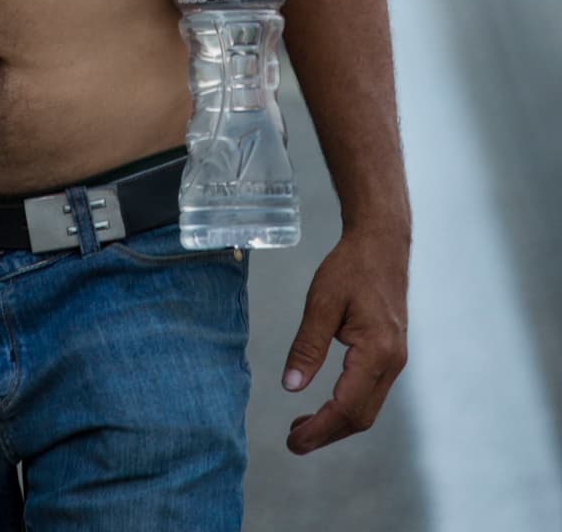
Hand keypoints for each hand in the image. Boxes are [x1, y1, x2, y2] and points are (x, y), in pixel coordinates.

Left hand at [281, 231, 407, 453]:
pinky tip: (324, 404)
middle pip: (361, 417)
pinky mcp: (390, 356)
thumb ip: (307, 345)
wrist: (381, 244)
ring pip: (367, 408)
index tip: (294, 441)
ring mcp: (395, 361)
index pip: (347, 406)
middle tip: (293, 440)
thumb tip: (291, 386)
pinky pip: (370, 393)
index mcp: (377, 352)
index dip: (320, 429)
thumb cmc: (351, 267)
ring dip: (336, 423)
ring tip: (303, 427)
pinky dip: (346, 407)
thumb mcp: (322, 301)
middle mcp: (392, 363)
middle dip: (327, 434)